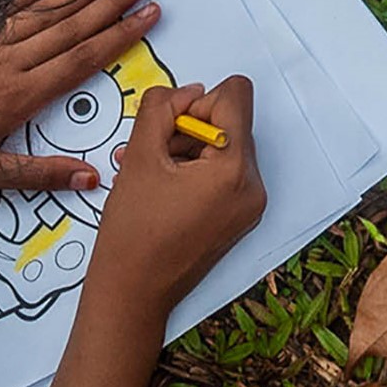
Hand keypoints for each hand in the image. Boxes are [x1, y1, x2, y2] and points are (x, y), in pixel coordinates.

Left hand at [0, 0, 163, 193]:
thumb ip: (40, 173)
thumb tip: (89, 175)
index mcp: (20, 95)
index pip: (82, 59)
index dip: (119, 35)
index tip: (147, 15)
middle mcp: (9, 61)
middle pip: (73, 26)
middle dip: (114, 1)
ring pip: (47, 9)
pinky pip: (10, 3)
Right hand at [82, 78, 265, 324]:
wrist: (132, 293)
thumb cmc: (133, 231)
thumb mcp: (140, 155)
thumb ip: (162, 108)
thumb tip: (189, 92)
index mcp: (235, 169)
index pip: (235, 95)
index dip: (197, 102)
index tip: (170, 131)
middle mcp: (254, 186)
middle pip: (231, 122)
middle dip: (189, 130)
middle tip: (155, 156)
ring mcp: (250, 205)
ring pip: (225, 147)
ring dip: (188, 150)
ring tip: (154, 175)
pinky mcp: (240, 218)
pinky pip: (225, 174)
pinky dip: (196, 171)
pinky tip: (165, 189)